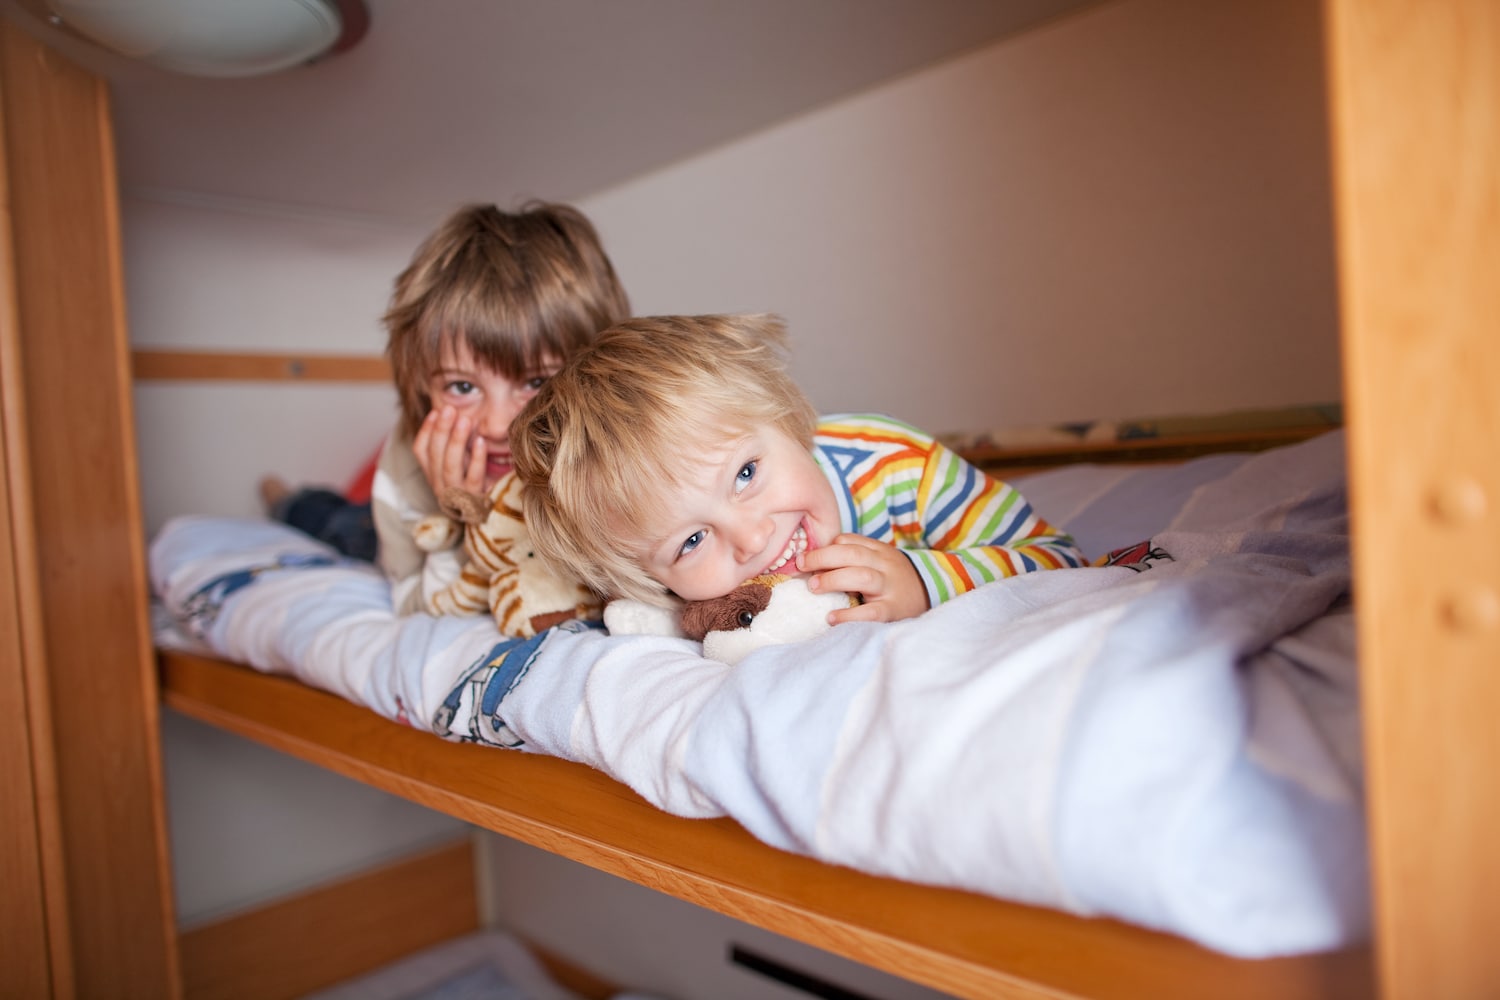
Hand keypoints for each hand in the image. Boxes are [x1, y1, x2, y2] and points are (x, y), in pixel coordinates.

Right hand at [412, 405, 485, 499]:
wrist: (492, 517)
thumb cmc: (477, 484)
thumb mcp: (462, 463)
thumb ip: (455, 444)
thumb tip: (456, 413)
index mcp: (433, 475)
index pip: (420, 451)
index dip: (426, 430)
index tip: (436, 411)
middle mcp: (440, 486)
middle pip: (434, 456)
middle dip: (441, 430)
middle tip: (449, 409)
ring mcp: (457, 495)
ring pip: (450, 467)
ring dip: (456, 442)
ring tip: (464, 420)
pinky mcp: (475, 501)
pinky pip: (474, 478)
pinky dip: (477, 459)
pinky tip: (481, 441)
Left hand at [796, 533, 929, 623]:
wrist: (930, 595)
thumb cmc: (892, 579)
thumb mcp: (877, 560)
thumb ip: (852, 555)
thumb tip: (813, 560)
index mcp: (878, 550)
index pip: (848, 541)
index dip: (823, 548)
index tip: (802, 558)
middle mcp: (885, 565)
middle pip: (852, 554)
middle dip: (822, 558)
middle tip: (801, 567)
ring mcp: (890, 587)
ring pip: (862, 576)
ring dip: (834, 579)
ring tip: (813, 587)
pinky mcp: (893, 611)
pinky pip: (871, 612)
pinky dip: (849, 615)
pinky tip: (831, 617)